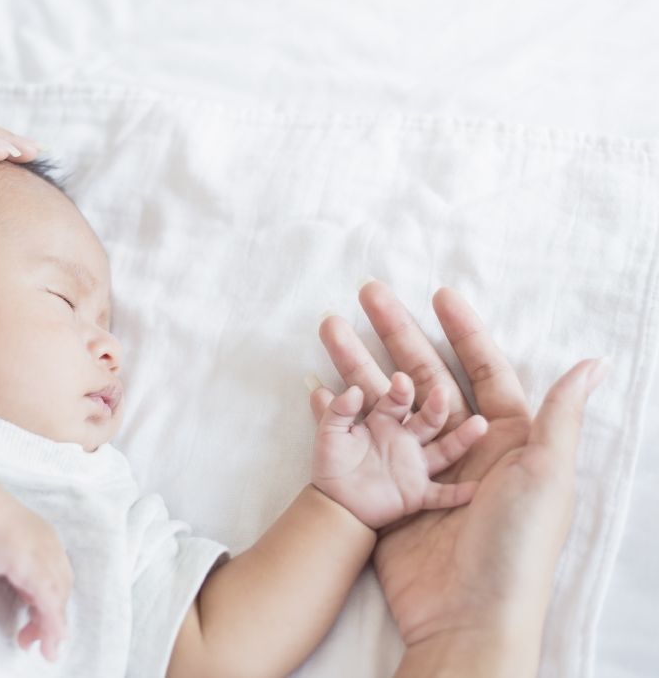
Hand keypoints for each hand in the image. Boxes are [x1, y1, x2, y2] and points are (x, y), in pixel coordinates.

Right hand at [0, 497, 72, 661]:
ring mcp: (44, 554)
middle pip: (62, 589)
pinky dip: (52, 620)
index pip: (58, 576)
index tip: (38, 620)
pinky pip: (49, 599)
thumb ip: (19, 570)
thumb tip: (26, 595)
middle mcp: (51, 546)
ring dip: (54, 627)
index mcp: (46, 539)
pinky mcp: (33, 566)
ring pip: (58, 598)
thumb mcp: (7, 550)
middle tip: (44, 644)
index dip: (53, 601)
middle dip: (54, 619)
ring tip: (47, 650)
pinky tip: (52, 636)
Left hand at [309, 373, 486, 528]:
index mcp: (385, 421)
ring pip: (444, 450)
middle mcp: (406, 439)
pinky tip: (477, 487)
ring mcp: (415, 465)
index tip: (400, 380)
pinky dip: (459, 493)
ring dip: (462, 439)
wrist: (334, 502)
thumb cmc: (332, 463)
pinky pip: (442, 494)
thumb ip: (337, 411)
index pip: (396, 401)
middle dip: (435, 407)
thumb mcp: (329, 433)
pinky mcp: (418, 493)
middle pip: (427, 420)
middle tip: (442, 393)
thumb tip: (351, 390)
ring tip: (480, 424)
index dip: (400, 391)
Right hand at [319, 282, 606, 656]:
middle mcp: (463, 445)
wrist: (468, 615)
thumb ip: (560, 417)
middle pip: (427, 373)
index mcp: (507, 438)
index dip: (461, 330)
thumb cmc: (516, 542)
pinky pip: (362, 438)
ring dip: (358, 363)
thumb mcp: (546, 475)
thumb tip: (592, 363)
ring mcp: (422, 465)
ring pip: (387, 399)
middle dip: (398, 332)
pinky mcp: (391, 490)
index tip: (437, 295)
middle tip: (369, 295)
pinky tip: (319, 386)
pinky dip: (340, 411)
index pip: (483, 368)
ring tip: (330, 328)